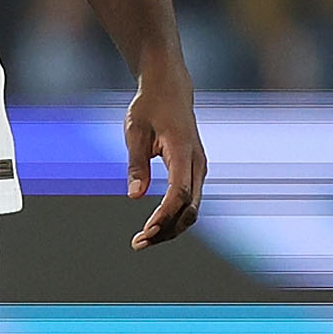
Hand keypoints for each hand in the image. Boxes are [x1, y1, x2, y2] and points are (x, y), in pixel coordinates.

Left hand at [123, 76, 205, 248]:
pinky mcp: (194, 172)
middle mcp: (197, 163)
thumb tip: (134, 196)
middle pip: (189, 208)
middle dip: (167, 230)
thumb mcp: (135, 131)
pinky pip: (188, 202)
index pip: (179, 192)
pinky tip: (155, 227)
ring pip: (191, 209)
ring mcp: (199, 169)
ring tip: (143, 240)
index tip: (146, 231)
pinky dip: (174, 218)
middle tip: (139, 243)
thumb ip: (136, 163)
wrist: (170, 90)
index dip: (164, 215)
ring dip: (170, 228)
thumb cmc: (150, 107)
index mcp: (183, 150)